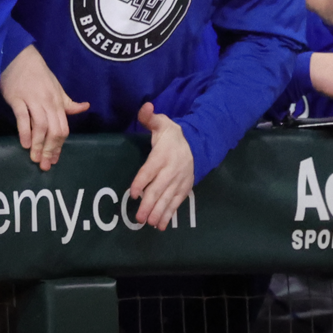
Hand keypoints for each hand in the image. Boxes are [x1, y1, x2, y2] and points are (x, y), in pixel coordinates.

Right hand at [0, 44, 88, 170]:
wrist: (18, 56)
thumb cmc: (37, 74)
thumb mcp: (56, 87)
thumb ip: (68, 102)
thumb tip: (85, 107)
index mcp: (58, 102)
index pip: (63, 128)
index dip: (59, 146)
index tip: (54, 160)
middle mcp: (48, 103)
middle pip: (54, 130)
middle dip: (50, 149)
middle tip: (44, 165)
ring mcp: (32, 100)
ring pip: (40, 126)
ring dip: (38, 144)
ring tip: (34, 158)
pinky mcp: (17, 98)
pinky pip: (23, 117)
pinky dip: (25, 131)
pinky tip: (24, 144)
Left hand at [128, 102, 193, 230]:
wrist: (199, 144)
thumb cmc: (173, 136)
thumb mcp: (162, 123)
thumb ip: (150, 118)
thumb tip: (145, 107)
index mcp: (162, 155)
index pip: (150, 170)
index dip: (141, 182)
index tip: (133, 194)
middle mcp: (171, 170)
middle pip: (158, 189)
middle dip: (149, 204)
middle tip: (139, 218)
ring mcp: (179, 181)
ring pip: (168, 199)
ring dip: (158, 212)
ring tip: (150, 223)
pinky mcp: (185, 188)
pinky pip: (176, 203)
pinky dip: (169, 214)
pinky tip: (161, 225)